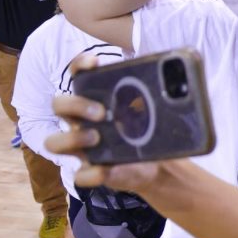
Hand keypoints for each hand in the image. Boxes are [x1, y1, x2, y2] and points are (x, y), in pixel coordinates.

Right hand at [43, 54, 164, 192]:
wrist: (160, 165)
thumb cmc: (151, 130)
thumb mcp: (157, 109)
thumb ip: (162, 93)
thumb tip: (183, 74)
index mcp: (96, 100)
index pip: (77, 76)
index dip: (80, 65)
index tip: (95, 62)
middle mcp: (82, 121)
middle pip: (59, 105)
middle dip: (76, 104)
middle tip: (102, 112)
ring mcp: (83, 148)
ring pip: (54, 141)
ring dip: (73, 137)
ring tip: (98, 138)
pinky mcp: (92, 172)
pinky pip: (80, 175)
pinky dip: (91, 173)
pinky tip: (106, 169)